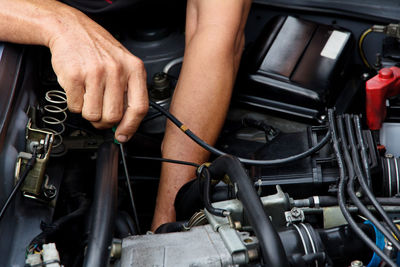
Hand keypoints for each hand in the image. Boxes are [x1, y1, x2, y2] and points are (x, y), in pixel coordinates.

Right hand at [48, 8, 147, 141]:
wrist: (72, 29)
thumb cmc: (99, 49)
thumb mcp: (123, 65)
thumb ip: (128, 93)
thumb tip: (124, 126)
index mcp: (134, 69)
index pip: (139, 108)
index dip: (131, 127)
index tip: (123, 135)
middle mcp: (117, 70)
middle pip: (113, 116)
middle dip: (104, 122)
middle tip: (100, 113)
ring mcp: (95, 73)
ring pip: (93, 115)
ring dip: (89, 112)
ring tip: (89, 96)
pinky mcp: (74, 76)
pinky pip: (76, 107)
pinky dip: (75, 103)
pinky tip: (78, 88)